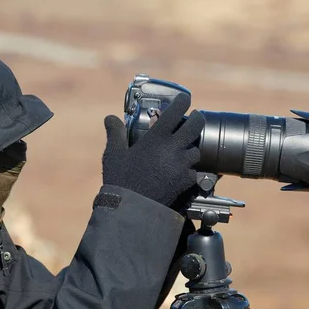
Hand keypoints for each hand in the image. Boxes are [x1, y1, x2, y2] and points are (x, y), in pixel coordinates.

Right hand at [102, 94, 204, 208]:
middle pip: (196, 126)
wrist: (133, 209)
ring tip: (184, 148)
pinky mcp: (186, 182)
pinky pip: (194, 172)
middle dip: (197, 119)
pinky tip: (182, 172)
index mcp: (156, 138)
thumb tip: (110, 118)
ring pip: (196, 150)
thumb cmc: (121, 180)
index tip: (185, 98)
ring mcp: (182, 165)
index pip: (176, 111)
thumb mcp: (114, 154)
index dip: (183, 101)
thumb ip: (115, 133)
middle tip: (195, 117)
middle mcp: (173, 149)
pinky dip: (190, 170)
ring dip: (192, 147)